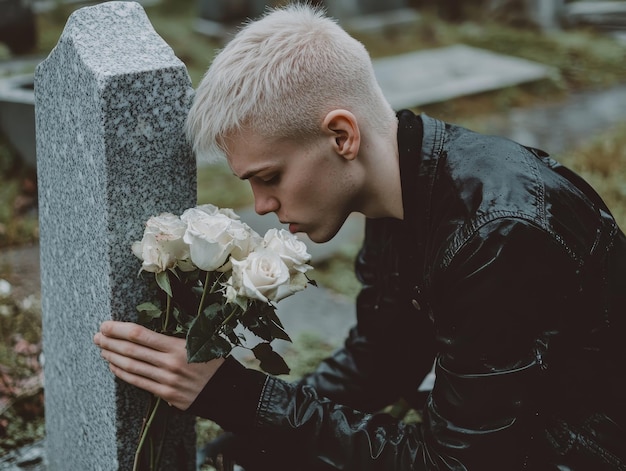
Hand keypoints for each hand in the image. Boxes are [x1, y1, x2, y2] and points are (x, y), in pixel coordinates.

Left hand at [93, 321, 224, 409]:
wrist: (227, 390)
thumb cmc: (213, 360)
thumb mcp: (200, 340)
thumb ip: (176, 335)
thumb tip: (150, 328)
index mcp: (178, 346)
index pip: (141, 335)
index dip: (119, 329)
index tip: (105, 324)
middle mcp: (170, 363)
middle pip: (131, 351)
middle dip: (110, 341)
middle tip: (97, 335)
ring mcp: (167, 381)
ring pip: (132, 367)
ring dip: (113, 357)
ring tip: (102, 349)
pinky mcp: (166, 395)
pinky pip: (138, 382)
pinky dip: (123, 373)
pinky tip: (114, 366)